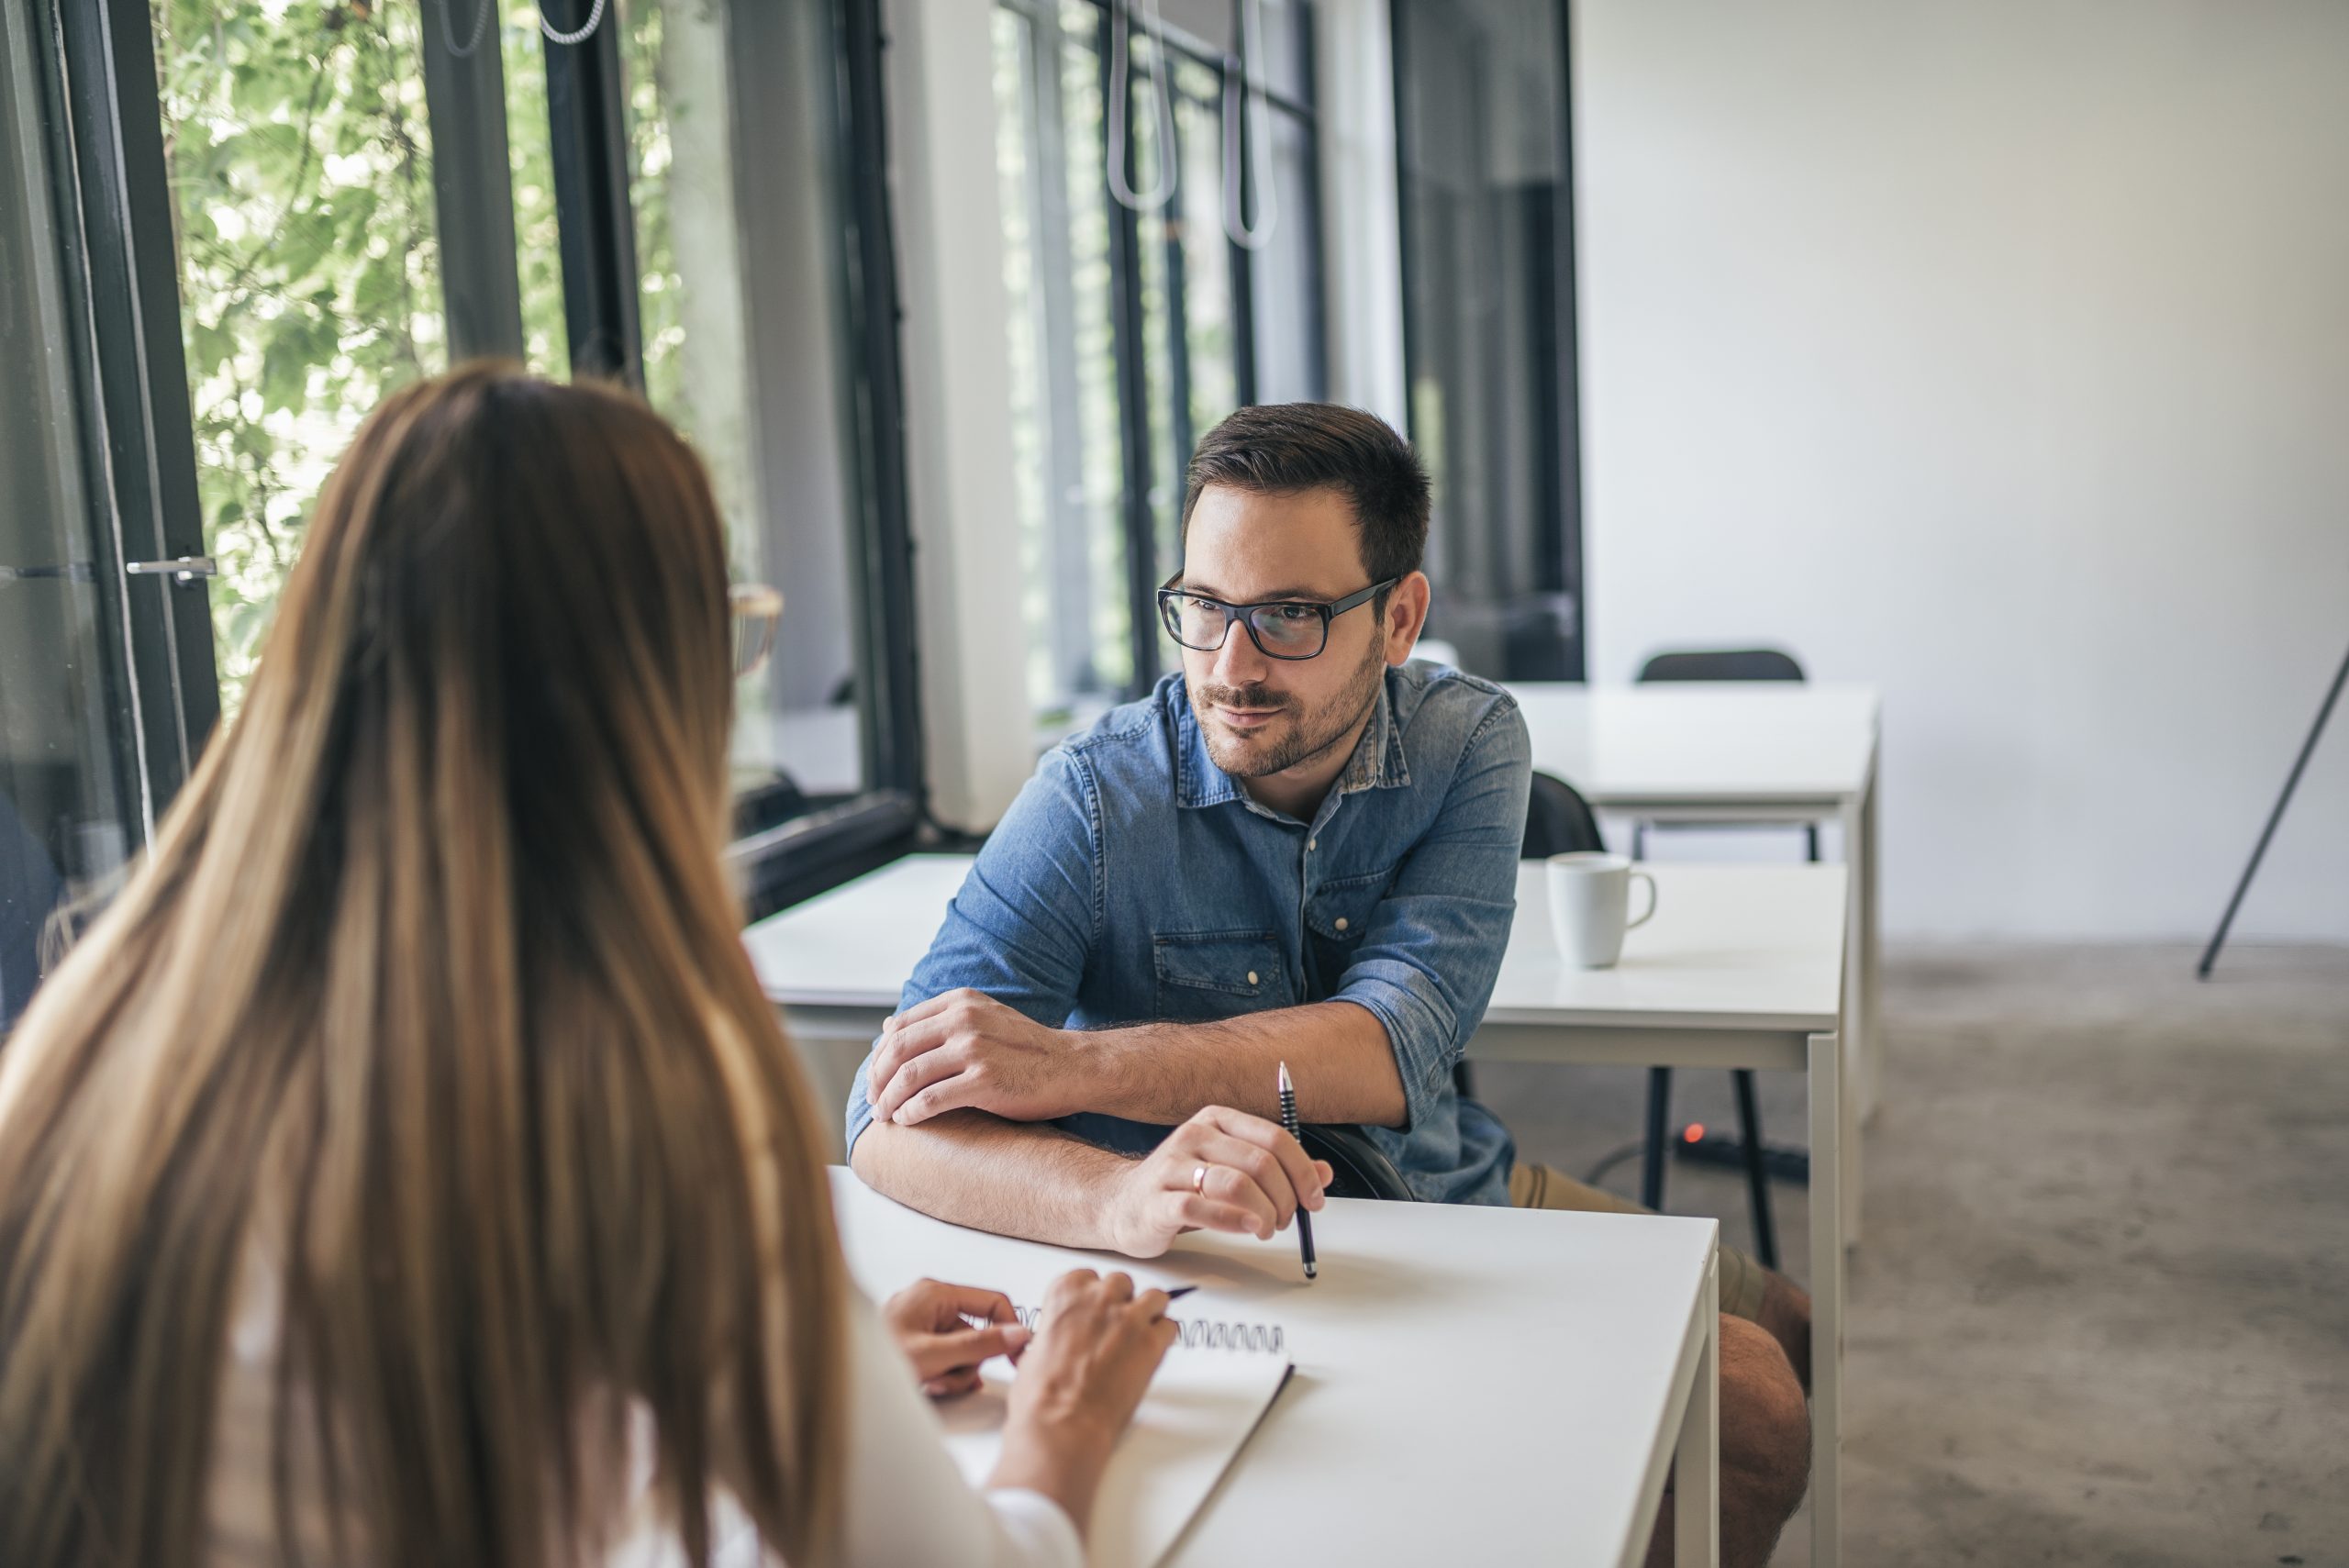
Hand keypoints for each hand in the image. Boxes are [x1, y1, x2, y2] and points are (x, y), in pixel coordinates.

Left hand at [870, 989, 1082, 1125]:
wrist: (1072, 1067)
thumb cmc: (1026, 1049)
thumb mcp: (983, 1018)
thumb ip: (938, 1020)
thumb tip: (886, 1026)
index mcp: (960, 1002)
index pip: (899, 1027)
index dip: (879, 1057)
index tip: (875, 1079)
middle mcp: (964, 1020)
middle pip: (898, 1050)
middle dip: (877, 1080)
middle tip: (873, 1102)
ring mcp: (974, 1049)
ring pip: (908, 1076)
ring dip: (888, 1100)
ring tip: (885, 1116)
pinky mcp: (984, 1081)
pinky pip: (929, 1099)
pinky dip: (910, 1112)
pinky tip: (907, 1121)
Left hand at [881, 1278, 1032, 1398]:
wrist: (836, 1377)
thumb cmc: (875, 1358)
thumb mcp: (934, 1355)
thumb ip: (978, 1345)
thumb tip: (1017, 1334)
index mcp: (936, 1293)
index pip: (993, 1302)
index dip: (1010, 1329)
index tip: (1019, 1356)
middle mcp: (930, 1302)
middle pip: (976, 1333)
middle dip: (967, 1363)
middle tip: (945, 1378)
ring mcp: (922, 1322)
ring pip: (962, 1351)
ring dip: (953, 1374)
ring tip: (928, 1382)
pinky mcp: (916, 1340)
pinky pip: (946, 1357)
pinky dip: (942, 1374)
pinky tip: (927, 1383)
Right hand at [990, 1270, 1180, 1530]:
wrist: (1060, 1425)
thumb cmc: (1041, 1396)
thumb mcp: (1033, 1350)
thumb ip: (1055, 1333)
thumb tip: (1061, 1341)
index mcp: (1065, 1293)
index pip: (1089, 1277)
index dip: (1094, 1297)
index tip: (1094, 1311)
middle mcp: (1098, 1298)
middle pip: (1122, 1283)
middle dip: (1121, 1302)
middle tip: (1116, 1327)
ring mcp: (1128, 1318)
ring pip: (1154, 1297)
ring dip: (1149, 1313)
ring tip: (1142, 1334)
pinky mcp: (1151, 1343)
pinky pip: (1170, 1327)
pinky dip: (1164, 1338)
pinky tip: (1152, 1352)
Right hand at [1106, 1105, 1332, 1257]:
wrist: (1122, 1205)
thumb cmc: (1183, 1187)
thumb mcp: (1233, 1170)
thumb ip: (1278, 1170)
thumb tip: (1324, 1174)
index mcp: (1217, 1121)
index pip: (1274, 1138)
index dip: (1303, 1171)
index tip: (1314, 1199)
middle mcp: (1194, 1135)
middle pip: (1260, 1163)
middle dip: (1285, 1198)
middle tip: (1287, 1220)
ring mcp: (1172, 1166)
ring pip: (1235, 1184)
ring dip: (1264, 1213)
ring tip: (1266, 1228)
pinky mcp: (1157, 1200)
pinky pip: (1200, 1208)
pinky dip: (1233, 1222)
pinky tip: (1246, 1230)